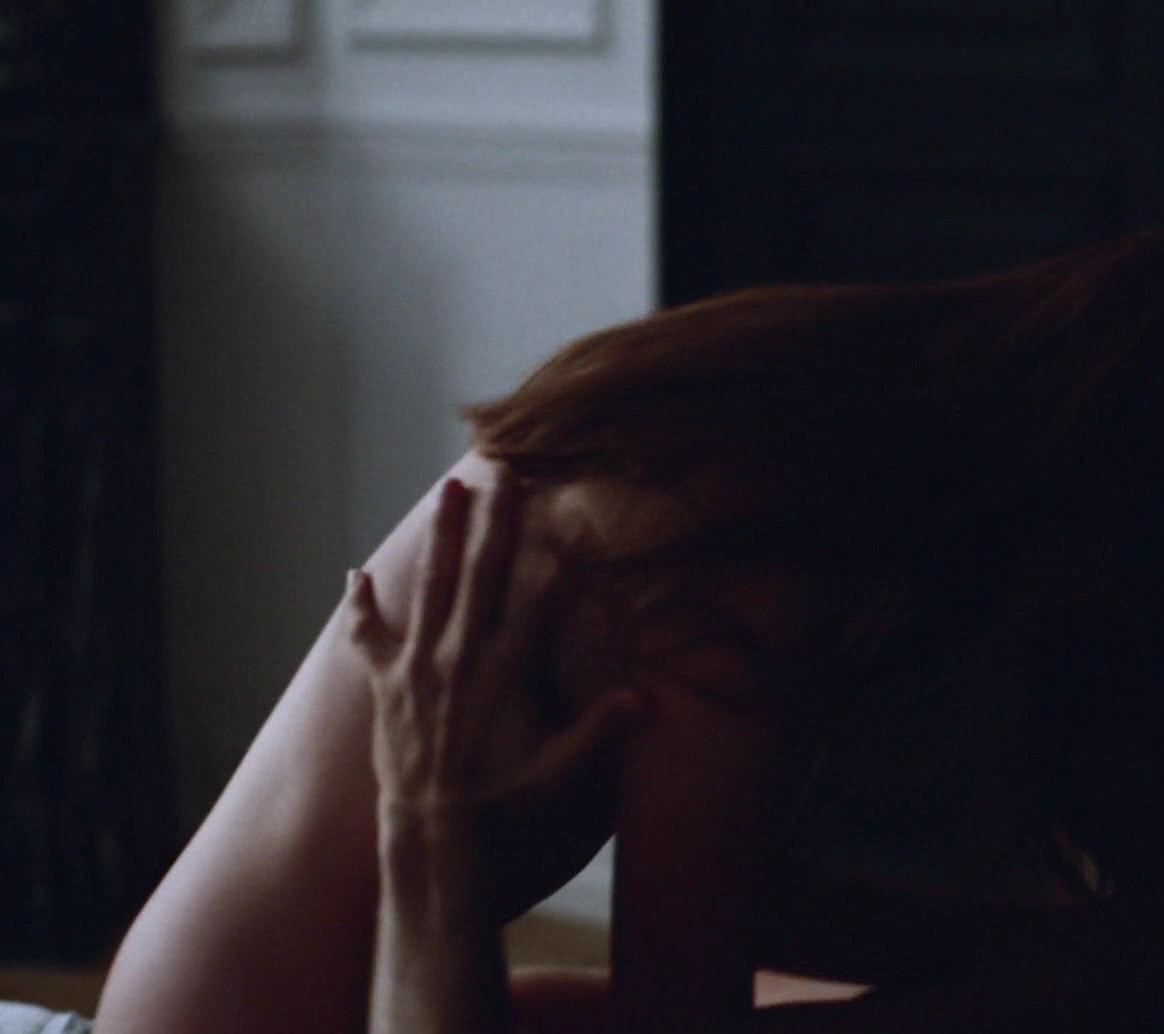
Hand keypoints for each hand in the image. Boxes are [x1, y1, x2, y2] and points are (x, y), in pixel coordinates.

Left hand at [347, 475, 649, 920]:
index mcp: (504, 675)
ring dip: (441, 536)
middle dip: (495, 522)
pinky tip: (356, 573)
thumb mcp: (563, 776)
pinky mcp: (386, 688)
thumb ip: (601, 732)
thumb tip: (647, 699)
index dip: (551, 560)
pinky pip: (367, 637)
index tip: (565, 519)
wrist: (433, 842)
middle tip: (504, 474)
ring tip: (450, 490)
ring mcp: (417, 670)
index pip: (532, 603)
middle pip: (479, 575)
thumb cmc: (505, 812)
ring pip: (430, 586)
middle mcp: (458, 660)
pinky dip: (360, 605)